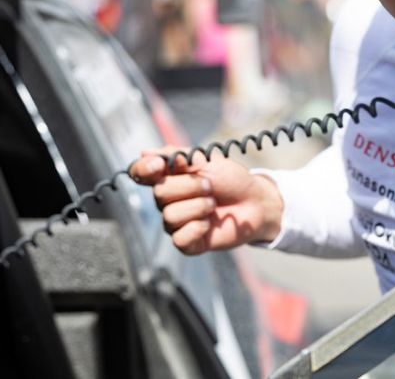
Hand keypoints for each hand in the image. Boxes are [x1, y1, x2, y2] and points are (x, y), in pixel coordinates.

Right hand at [130, 151, 283, 254]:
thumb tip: (146, 153)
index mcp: (168, 177)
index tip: (159, 165)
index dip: (144, 169)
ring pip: (170, 216)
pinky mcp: (187, 242)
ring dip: (198, 207)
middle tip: (209, 186)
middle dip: (189, 187)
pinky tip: (209, 223)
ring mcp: (176, 222)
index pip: (139, 173)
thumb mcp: (205, 160)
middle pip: (159, 193)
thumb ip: (177, 155)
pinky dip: (198, 227)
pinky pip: (179, 238)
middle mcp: (167, 200)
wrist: (255, 201)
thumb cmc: (230, 179)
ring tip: (213, 204)